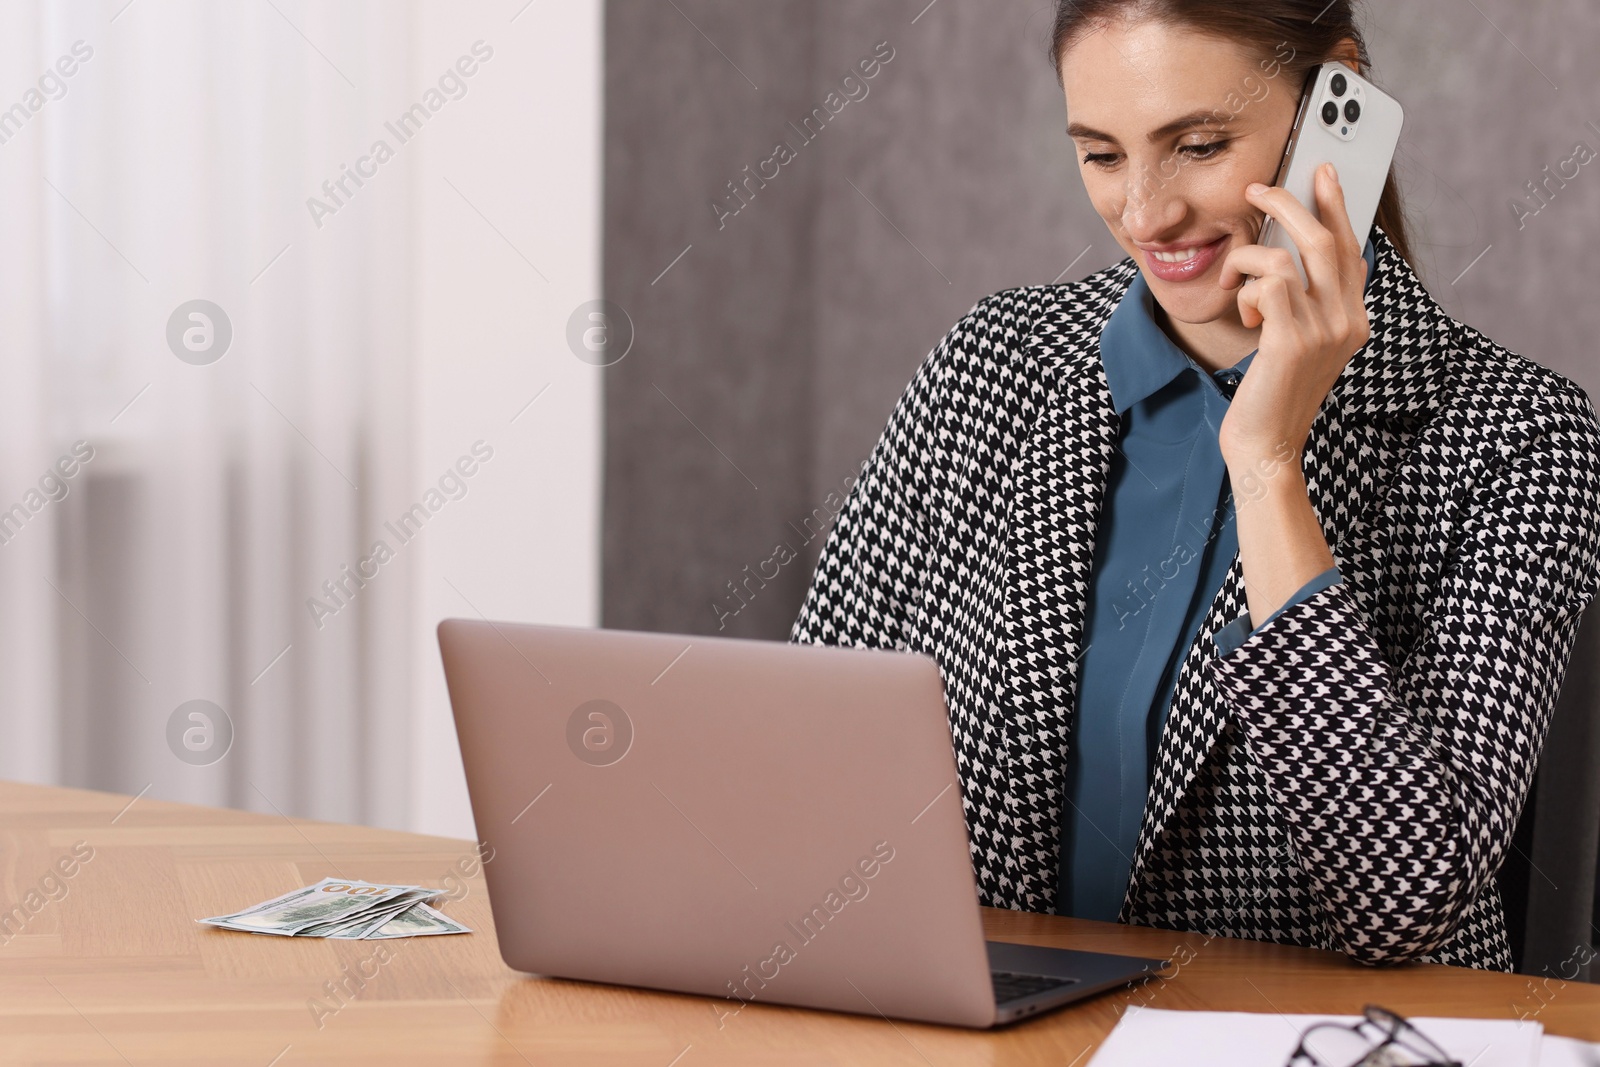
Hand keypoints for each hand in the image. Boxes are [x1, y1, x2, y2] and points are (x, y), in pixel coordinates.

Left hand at [1215, 162, 1371, 467]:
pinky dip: (1245, 290)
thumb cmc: (1273, 395)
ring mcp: (1323, 331)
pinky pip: (1267, 282)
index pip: (1352, 249)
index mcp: (1353, 321)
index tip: (1323, 172)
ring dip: (1249, 259)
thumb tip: (1293, 261)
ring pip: (1287, 255)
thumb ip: (1307, 306)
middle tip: (1259, 188)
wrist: (1267, 447)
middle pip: (1325, 238)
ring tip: (1235, 282)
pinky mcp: (1291, 341)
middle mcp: (1347, 322)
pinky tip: (1243, 314)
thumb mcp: (1298, 346)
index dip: (1339, 206)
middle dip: (1290, 201)